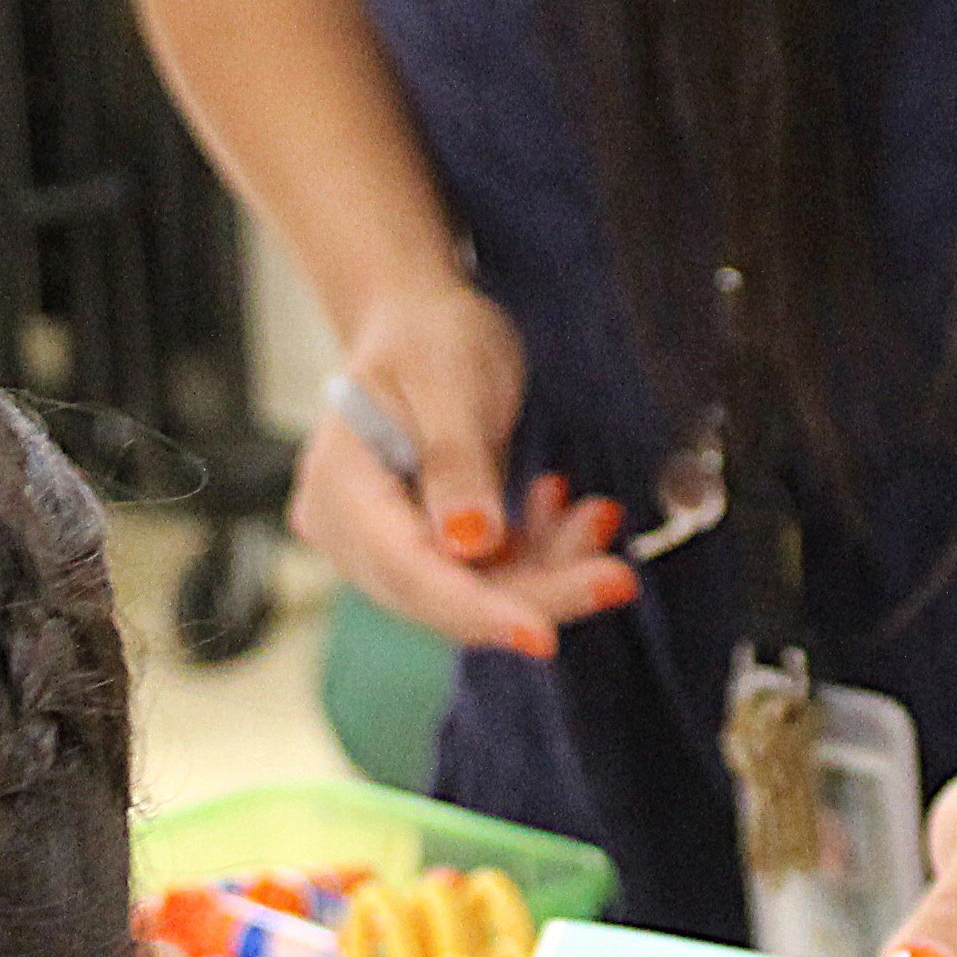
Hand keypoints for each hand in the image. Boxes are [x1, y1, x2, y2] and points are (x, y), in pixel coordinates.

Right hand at [290, 283, 633, 657]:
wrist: (419, 321)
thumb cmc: (427, 335)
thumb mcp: (450, 379)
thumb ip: (456, 461)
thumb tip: (472, 542)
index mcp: (339, 488)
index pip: (408, 570)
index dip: (477, 608)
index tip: (542, 635)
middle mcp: (352, 532)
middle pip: (446, 594)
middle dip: (538, 592)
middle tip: (618, 576)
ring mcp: (387, 545)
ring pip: (477, 591)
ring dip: (548, 568)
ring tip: (597, 515)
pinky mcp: (427, 548)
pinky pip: (489, 573)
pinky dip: (538, 552)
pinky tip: (563, 504)